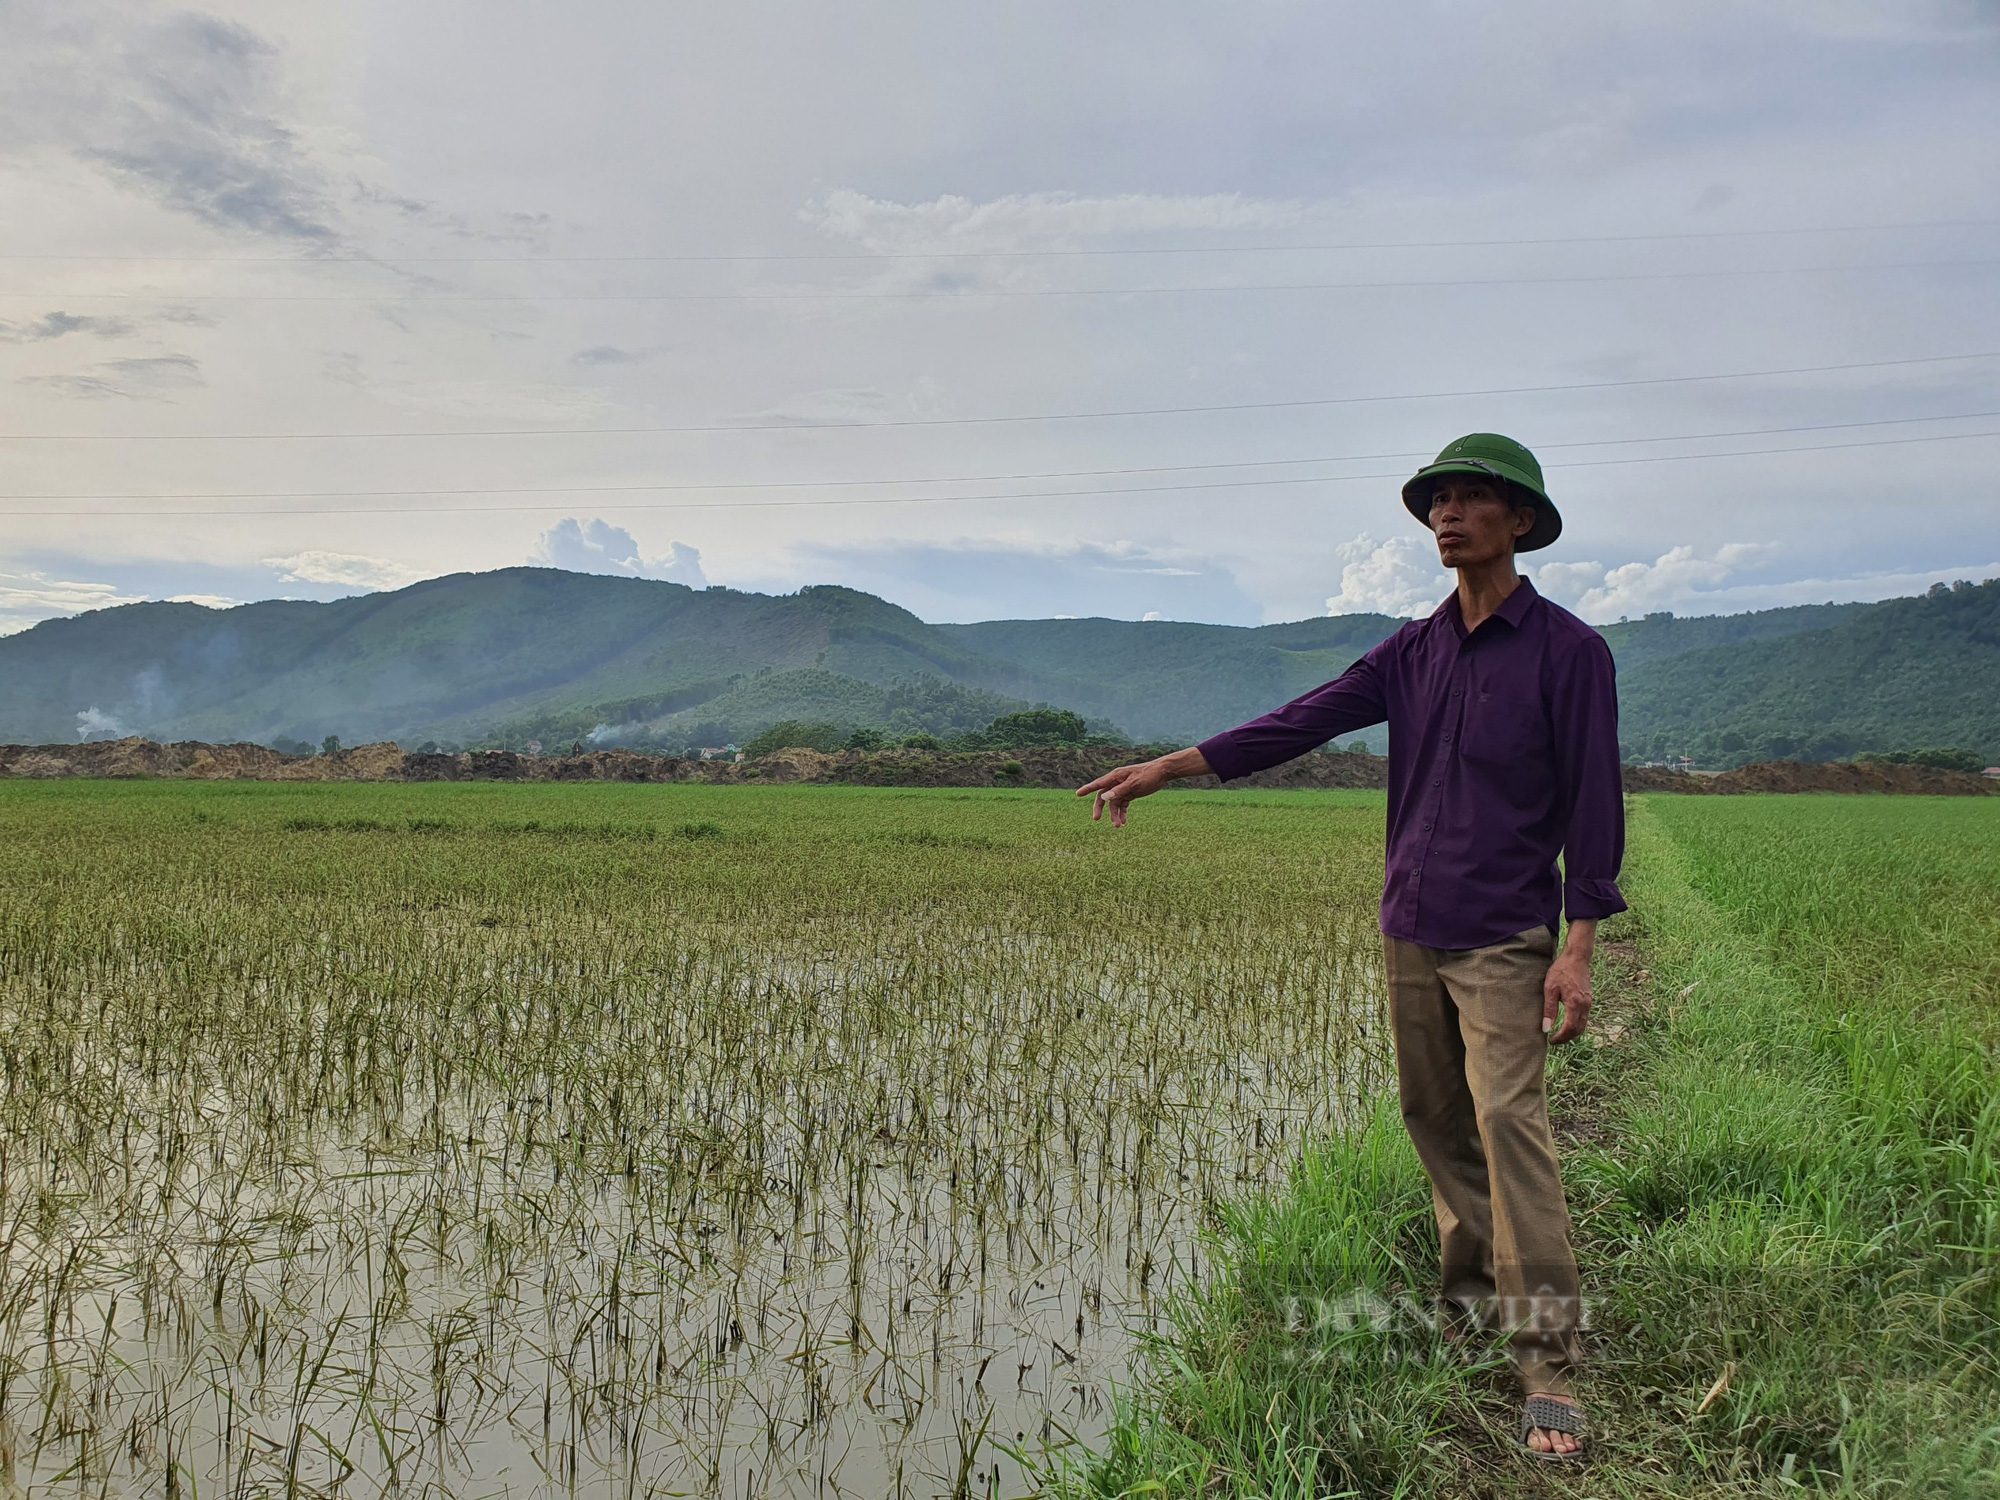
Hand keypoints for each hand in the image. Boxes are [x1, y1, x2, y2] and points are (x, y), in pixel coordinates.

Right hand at [1076, 747, 1210, 825]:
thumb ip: (1119, 790)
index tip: (1078, 794)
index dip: (1087, 789)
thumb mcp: (1134, 783)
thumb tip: (1104, 797)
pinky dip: (1122, 813)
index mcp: (1116, 776)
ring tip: (1118, 826)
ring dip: (1114, 814)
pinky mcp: (1130, 794)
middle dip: (1100, 808)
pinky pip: (1123, 805)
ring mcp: (1123, 789)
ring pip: (1114, 804)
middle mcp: (1117, 782)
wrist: (1163, 772)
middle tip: (1096, 819)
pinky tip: (1124, 822)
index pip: (1098, 783)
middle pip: (1104, 796)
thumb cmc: (1148, 774)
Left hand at [1542, 949, 1591, 1044]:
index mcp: (1575, 1004)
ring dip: (1572, 1032)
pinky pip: (1584, 1017)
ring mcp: (1589, 1003)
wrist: (1577, 957)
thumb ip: (1549, 1009)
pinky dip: (1576, 1024)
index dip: (1560, 1037)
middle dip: (1567, 1038)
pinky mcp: (1589, 999)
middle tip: (1554, 1040)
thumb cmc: (1561, 970)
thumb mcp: (1550, 989)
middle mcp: (1585, 1005)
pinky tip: (1566, 1023)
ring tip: (1559, 1034)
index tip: (1550, 1041)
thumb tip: (1546, 1028)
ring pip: (1583, 1025)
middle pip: (1578, 1030)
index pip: (1570, 1029)